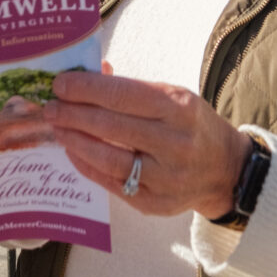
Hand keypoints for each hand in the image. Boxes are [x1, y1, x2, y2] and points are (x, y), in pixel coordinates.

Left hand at [47, 70, 249, 219]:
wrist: (225, 171)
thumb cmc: (192, 126)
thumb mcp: (174, 97)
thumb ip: (132, 89)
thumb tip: (91, 73)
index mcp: (180, 108)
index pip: (123, 95)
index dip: (87, 89)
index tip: (61, 84)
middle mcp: (175, 144)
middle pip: (112, 127)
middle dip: (74, 114)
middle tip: (51, 107)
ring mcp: (165, 178)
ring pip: (109, 159)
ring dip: (75, 141)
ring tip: (58, 128)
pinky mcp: (154, 203)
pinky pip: (111, 184)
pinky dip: (87, 166)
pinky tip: (73, 151)